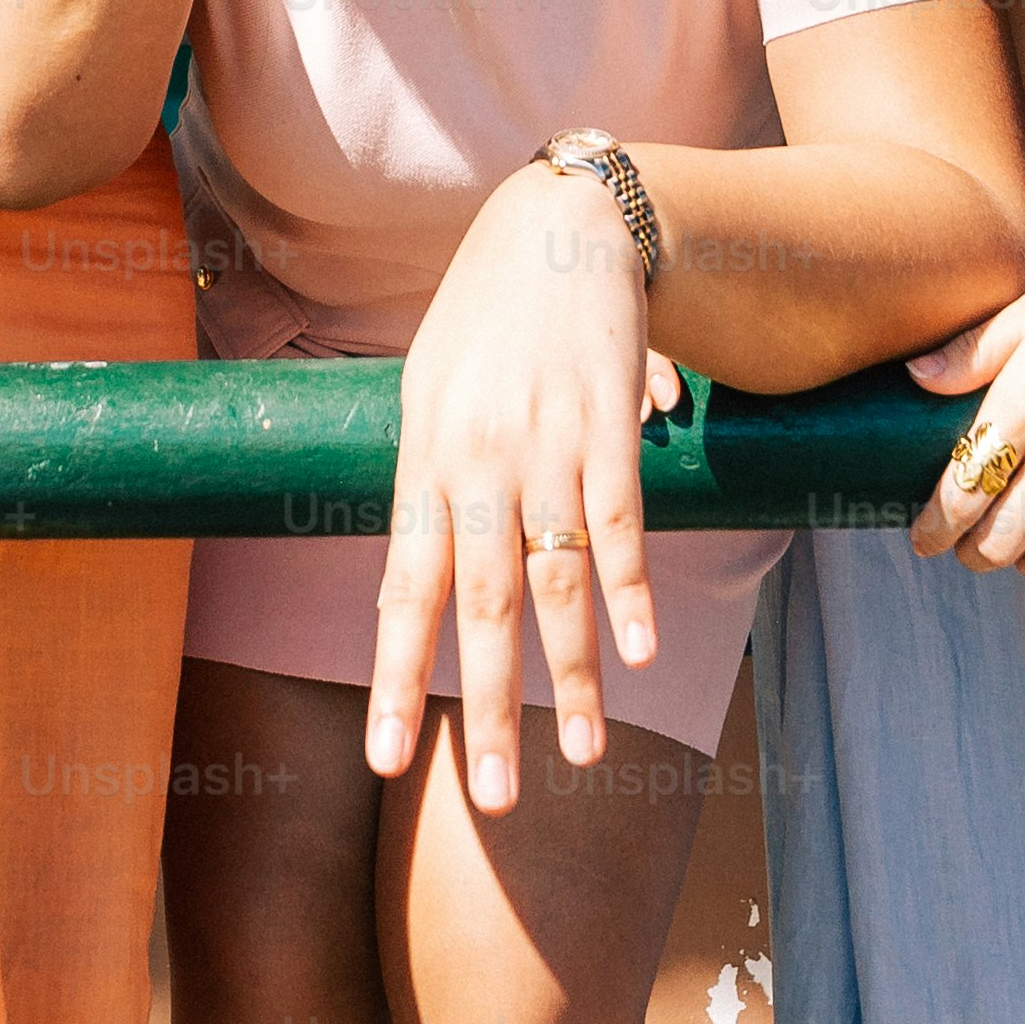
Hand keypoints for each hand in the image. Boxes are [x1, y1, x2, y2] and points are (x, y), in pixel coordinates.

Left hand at [370, 169, 675, 806]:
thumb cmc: (486, 314)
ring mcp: (545, 446)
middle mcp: (477, 462)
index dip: (395, 679)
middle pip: (481, 607)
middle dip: (487, 709)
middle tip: (492, 800)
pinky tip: (638, 651)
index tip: (386, 761)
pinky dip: (629, 589)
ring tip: (585, 756)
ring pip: (556, 581)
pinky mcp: (608, 425)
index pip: (403, 591)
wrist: (561, 223)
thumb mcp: (429, 390)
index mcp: (424, 461)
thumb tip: (427, 572)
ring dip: (572, 676)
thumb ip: (428, 482)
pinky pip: (620, 522)